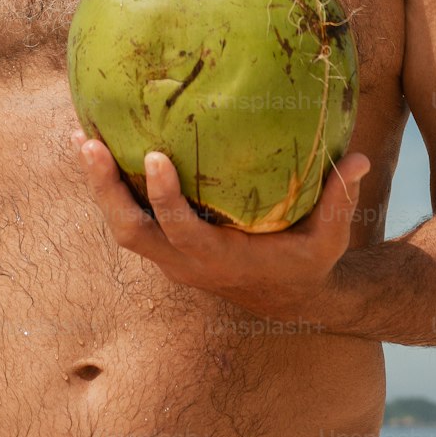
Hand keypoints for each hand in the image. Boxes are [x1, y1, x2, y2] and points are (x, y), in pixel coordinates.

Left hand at [71, 127, 369, 325]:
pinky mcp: (165, 245)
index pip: (182, 232)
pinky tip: (94, 145)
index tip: (155, 156)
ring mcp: (171, 257)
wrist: (287, 298)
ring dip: (98, 186)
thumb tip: (357, 158)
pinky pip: (129, 216)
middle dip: (105, 190)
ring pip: (121, 226)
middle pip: (131, 232)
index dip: (164, 198)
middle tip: (88, 143)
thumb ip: (340, 198)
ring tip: (78, 137)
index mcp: (220, 258)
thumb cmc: (309, 260)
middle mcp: (186, 262)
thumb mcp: (330, 236)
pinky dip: (109, 186)